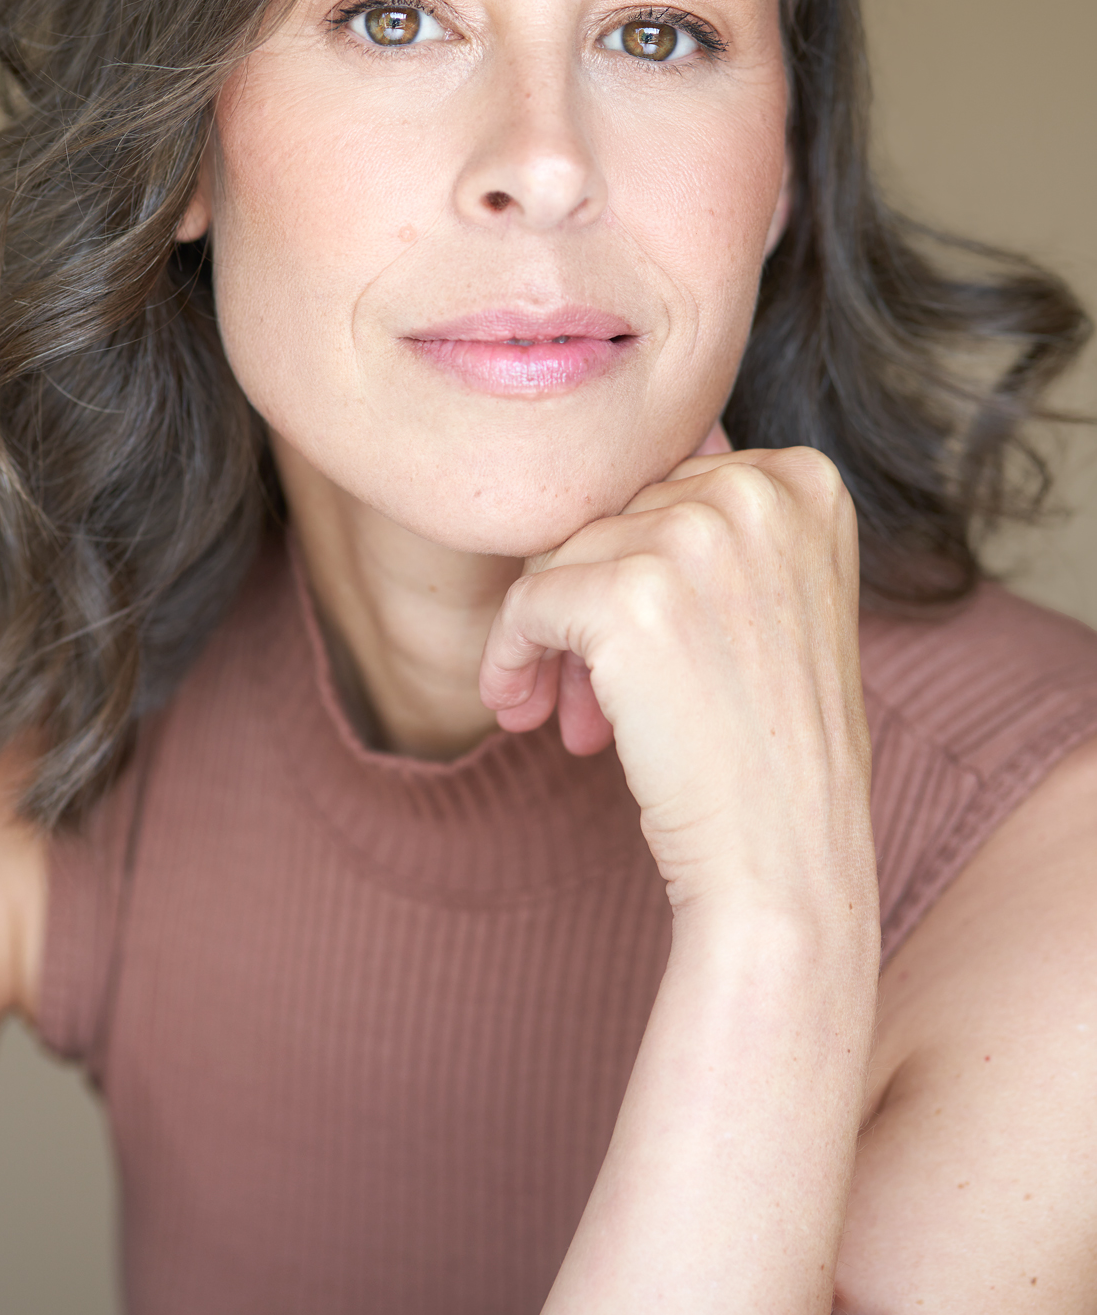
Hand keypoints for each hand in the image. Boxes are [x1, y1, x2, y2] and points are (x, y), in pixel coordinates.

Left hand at [478, 436, 872, 916]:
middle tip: (588, 694)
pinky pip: (524, 603)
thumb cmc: (774, 743)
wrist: (786, 860)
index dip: (636, 568)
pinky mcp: (627, 595)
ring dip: (547, 638)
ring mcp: (693, 537)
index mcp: (805, 478)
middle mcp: (757, 489)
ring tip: (563, 712)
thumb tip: (641, 454)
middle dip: (588, 602)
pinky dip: (509, 658)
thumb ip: (721, 523)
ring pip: (560, 556)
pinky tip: (523, 709)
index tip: (640, 645)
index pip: (664, 485)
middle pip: (609, 514)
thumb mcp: (779, 602)